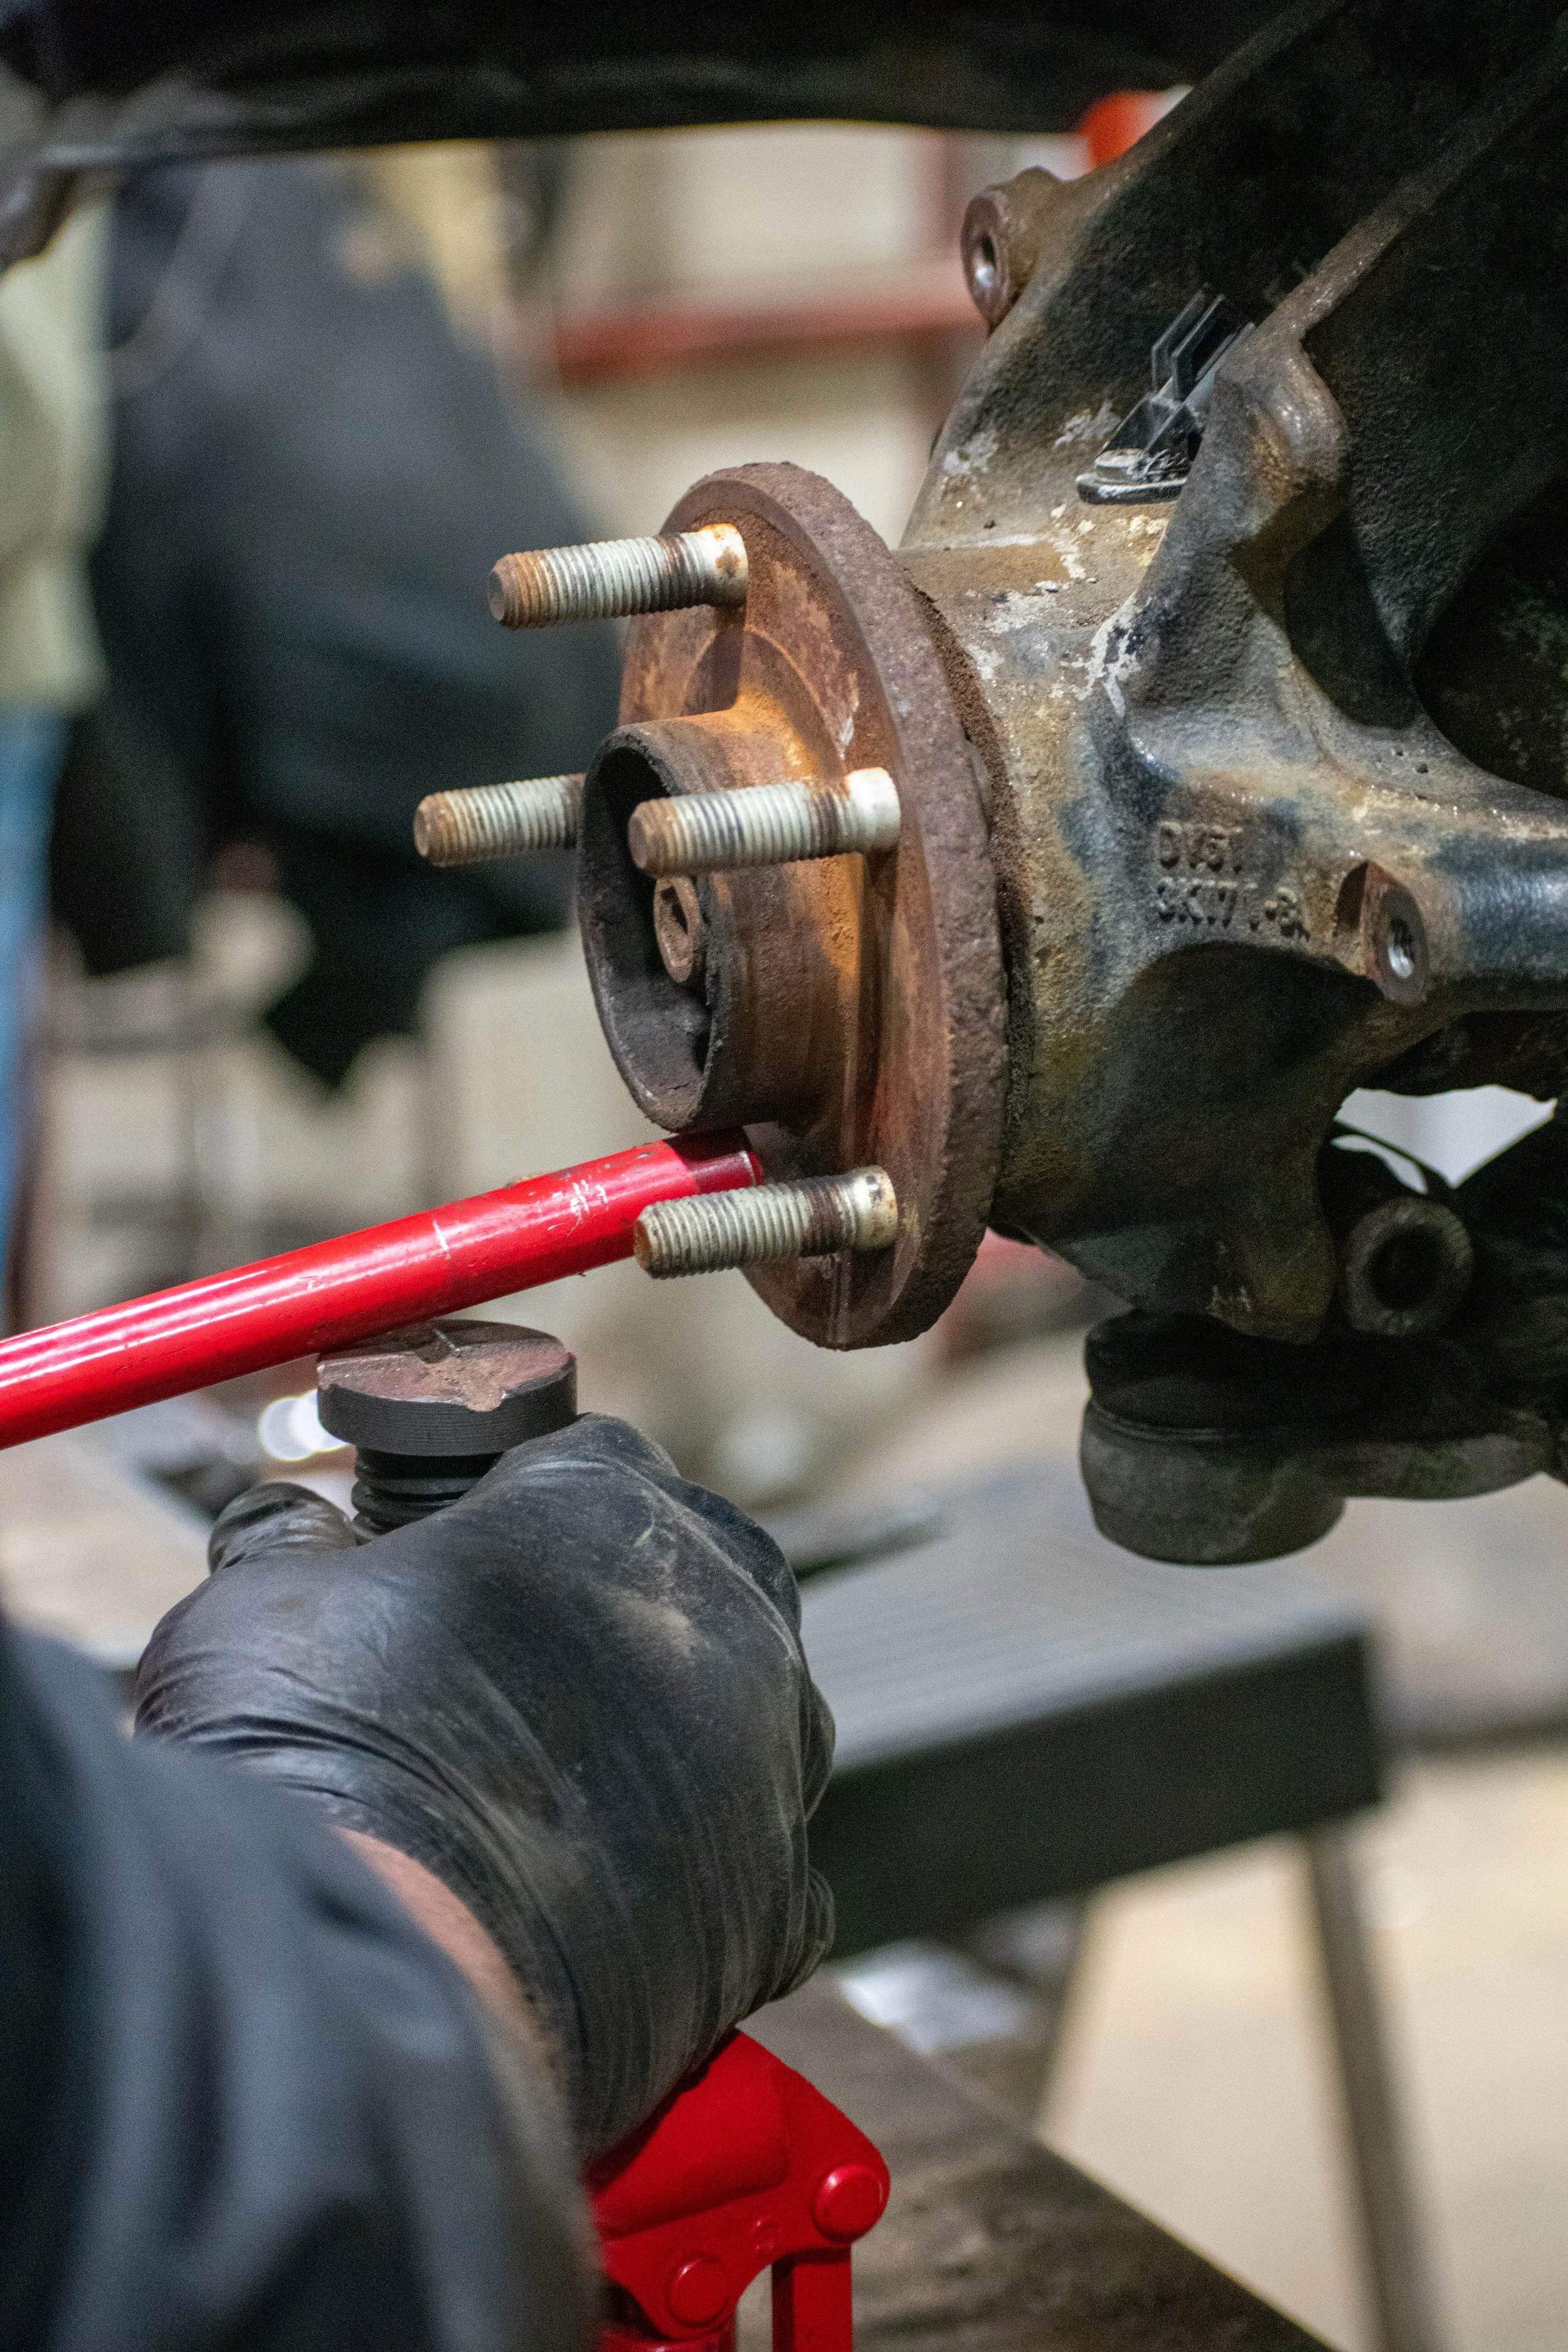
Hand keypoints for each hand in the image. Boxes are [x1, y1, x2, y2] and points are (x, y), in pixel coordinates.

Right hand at [135, 1415, 834, 2154]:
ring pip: (756, 1709)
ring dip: (685, 1729)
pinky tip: (624, 1895)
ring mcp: (766, 1757)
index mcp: (600, 1506)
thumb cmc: (313, 1764)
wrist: (370, 1985)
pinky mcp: (777, 1898)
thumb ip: (292, 1543)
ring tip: (571, 1786)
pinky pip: (773, 1861)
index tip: (477, 1548)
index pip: (593, 1457)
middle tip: (531, 1666)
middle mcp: (716, 1614)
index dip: (528, 1500)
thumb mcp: (258, 1609)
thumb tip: (288, 1522)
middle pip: (704, 1567)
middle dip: (631, 1602)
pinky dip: (711, 1872)